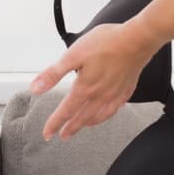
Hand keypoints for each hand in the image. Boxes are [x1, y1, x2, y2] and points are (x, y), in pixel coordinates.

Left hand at [30, 20, 162, 140]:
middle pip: (82, 118)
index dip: (54, 124)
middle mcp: (100, 95)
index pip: (65, 111)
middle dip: (70, 128)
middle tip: (62, 135)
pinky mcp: (127, 88)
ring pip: (100, 116)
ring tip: (82, 127)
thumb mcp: (72, 55)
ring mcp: (115, 93)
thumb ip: (53, 74)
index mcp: (85, 88)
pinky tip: (107, 112)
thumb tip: (35, 88)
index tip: (47, 133)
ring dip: (88, 123)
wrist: (138, 39)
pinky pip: (115, 108)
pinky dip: (107, 114)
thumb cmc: (106, 43)